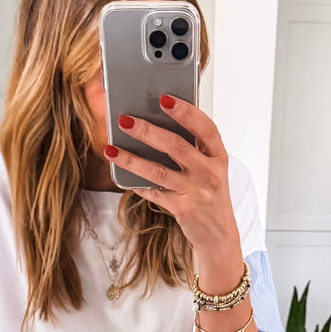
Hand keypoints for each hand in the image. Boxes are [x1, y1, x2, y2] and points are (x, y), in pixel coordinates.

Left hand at [106, 95, 239, 257]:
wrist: (219, 233)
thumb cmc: (210, 192)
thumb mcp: (211, 167)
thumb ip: (193, 148)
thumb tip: (156, 123)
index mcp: (218, 156)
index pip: (205, 128)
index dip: (186, 112)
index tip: (165, 98)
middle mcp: (209, 173)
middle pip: (176, 146)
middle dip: (148, 131)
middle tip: (125, 120)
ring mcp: (195, 192)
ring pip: (158, 171)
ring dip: (131, 159)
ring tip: (111, 149)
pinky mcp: (181, 209)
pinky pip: (153, 193)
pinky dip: (136, 184)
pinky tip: (121, 176)